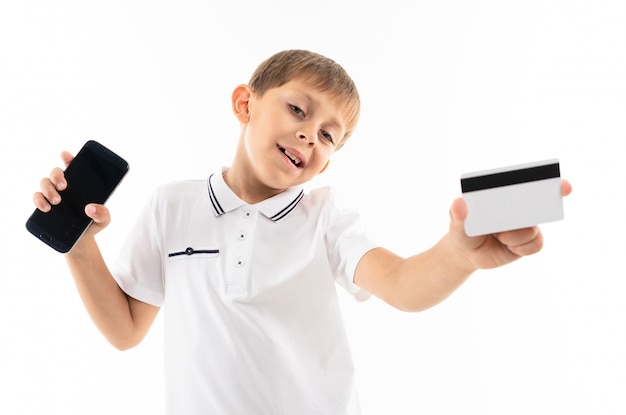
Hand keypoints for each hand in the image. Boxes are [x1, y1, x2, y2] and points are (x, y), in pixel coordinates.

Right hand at [32, 151, 110, 238]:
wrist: (80, 240)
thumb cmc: (93, 224)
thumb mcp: (103, 220)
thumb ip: (103, 213)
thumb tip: (91, 208)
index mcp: (81, 184)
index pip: (74, 166)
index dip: (69, 158)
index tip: (65, 155)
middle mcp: (65, 186)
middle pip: (57, 172)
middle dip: (57, 175)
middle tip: (63, 186)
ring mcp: (53, 194)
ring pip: (45, 182)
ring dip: (48, 189)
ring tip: (56, 201)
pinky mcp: (44, 205)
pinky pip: (36, 197)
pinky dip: (39, 201)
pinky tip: (46, 208)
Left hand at [448, 179, 572, 269]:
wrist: (466, 254)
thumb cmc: (463, 232)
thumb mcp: (457, 225)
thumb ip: (457, 215)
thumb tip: (458, 202)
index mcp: (501, 196)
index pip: (524, 183)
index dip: (543, 180)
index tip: (559, 182)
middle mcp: (517, 208)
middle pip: (537, 202)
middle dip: (545, 202)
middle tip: (547, 204)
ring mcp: (524, 225)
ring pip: (532, 228)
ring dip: (516, 235)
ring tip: (500, 237)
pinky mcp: (527, 243)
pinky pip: (535, 244)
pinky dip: (522, 247)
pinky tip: (509, 248)